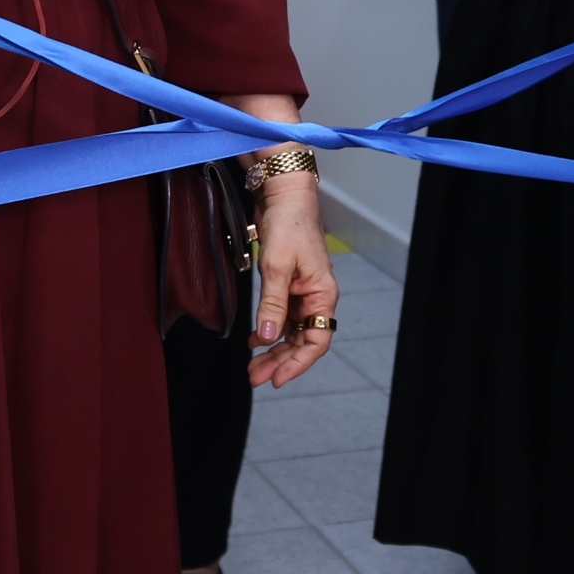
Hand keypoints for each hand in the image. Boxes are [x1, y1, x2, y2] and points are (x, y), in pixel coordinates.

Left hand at [231, 100, 338, 391]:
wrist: (284, 194)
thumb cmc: (289, 224)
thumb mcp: (277, 266)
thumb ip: (272, 304)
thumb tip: (266, 337)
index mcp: (323, 295)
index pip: (317, 341)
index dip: (297, 364)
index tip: (276, 379)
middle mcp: (316, 297)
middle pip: (303, 341)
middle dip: (280, 361)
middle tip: (255, 378)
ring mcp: (302, 292)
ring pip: (290, 332)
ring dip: (272, 350)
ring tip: (251, 367)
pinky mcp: (288, 285)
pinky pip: (281, 317)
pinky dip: (268, 331)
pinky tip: (252, 341)